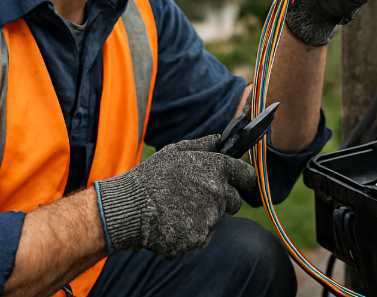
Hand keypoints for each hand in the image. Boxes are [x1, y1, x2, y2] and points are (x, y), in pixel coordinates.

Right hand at [95, 135, 256, 257]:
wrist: (130, 208)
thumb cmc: (151, 177)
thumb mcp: (175, 151)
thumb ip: (203, 145)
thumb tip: (220, 139)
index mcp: (216, 168)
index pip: (246, 175)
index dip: (244, 179)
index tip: (240, 182)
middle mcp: (219, 192)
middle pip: (235, 201)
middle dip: (223, 201)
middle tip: (196, 199)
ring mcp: (211, 217)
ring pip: (216, 220)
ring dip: (203, 217)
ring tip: (176, 211)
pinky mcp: (200, 238)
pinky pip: (203, 237)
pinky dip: (191, 234)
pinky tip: (173, 225)